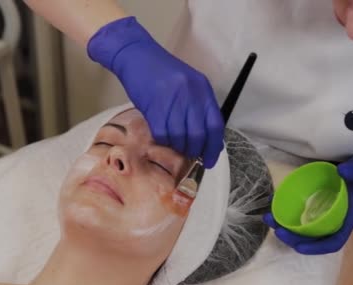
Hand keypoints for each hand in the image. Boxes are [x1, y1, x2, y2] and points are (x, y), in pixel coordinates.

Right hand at [87, 17, 223, 167]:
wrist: (137, 56)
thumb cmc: (163, 71)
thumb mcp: (189, 84)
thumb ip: (199, 107)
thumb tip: (206, 138)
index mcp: (203, 89)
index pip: (215, 125)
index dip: (213, 147)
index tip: (209, 160)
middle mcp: (190, 96)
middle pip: (198, 135)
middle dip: (195, 150)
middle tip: (190, 154)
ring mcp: (172, 102)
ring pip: (180, 137)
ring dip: (178, 146)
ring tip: (174, 143)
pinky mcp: (154, 108)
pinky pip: (162, 134)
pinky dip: (163, 140)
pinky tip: (162, 135)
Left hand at [263, 147, 352, 253]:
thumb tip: (342, 170)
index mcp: (347, 220)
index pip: (333, 242)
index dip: (316, 248)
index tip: (299, 247)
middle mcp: (334, 222)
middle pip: (313, 239)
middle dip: (293, 239)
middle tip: (277, 230)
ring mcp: (323, 216)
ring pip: (303, 229)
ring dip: (285, 227)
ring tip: (269, 218)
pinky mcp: (316, 207)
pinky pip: (300, 215)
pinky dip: (286, 213)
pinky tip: (274, 204)